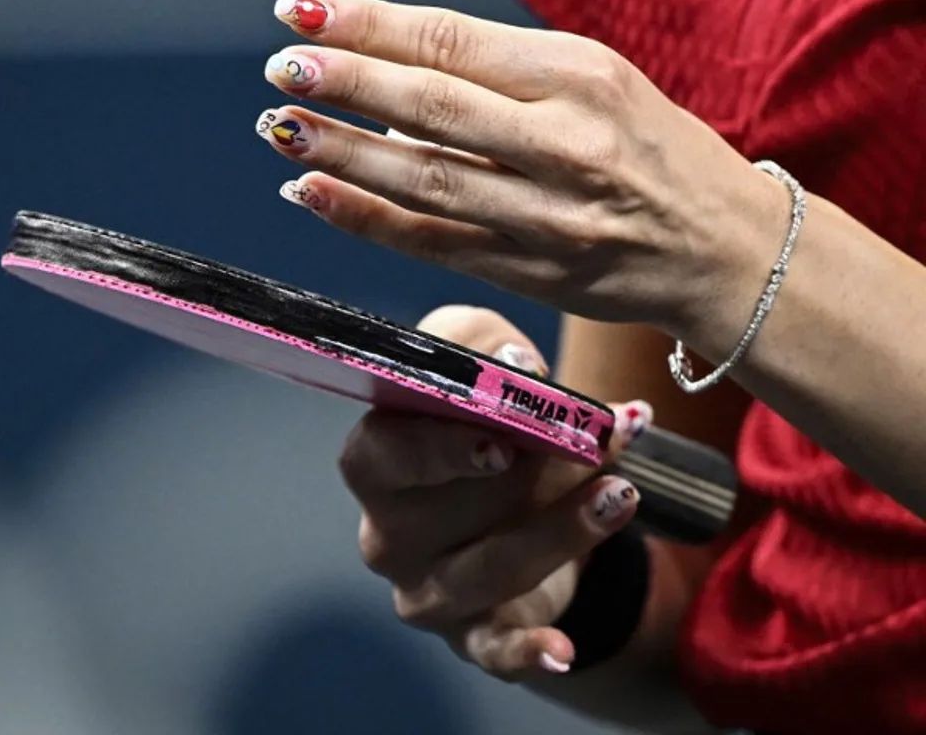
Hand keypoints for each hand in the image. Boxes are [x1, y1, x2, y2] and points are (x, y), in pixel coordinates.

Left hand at [255, 0, 784, 332]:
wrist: (726, 249)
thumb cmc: (655, 153)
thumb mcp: (598, 84)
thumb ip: (500, 79)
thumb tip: (390, 87)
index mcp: (581, 76)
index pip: (452, 39)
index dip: (369, 24)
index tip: (306, 12)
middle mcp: (566, 143)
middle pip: (432, 106)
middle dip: (347, 83)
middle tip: (282, 69)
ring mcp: (547, 216)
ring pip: (425, 179)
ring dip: (343, 154)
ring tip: (283, 131)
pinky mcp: (531, 274)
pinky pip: (433, 244)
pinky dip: (366, 221)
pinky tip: (315, 197)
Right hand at [338, 305, 651, 675]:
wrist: (522, 506)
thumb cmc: (489, 424)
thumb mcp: (480, 365)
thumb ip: (480, 345)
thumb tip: (512, 360)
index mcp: (376, 463)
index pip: (383, 456)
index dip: (439, 447)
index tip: (502, 439)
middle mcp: (387, 533)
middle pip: (446, 512)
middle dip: (528, 475)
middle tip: (595, 442)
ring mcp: (425, 590)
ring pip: (487, 569)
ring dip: (559, 532)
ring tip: (620, 494)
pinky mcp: (470, 635)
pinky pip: (493, 650)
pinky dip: (526, 651)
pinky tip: (562, 651)